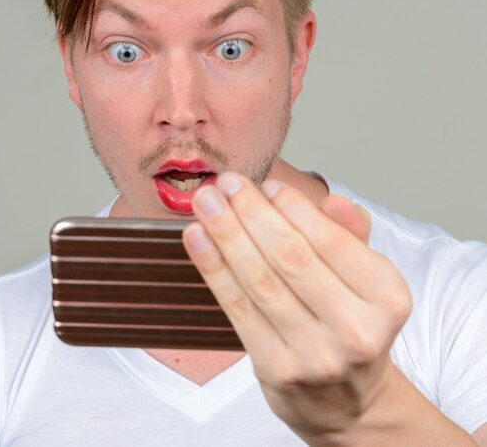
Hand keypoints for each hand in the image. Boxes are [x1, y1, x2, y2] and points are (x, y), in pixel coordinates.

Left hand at [182, 173, 411, 443]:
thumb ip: (351, 235)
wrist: (347, 402)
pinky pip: (237, 308)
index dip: (292, 207)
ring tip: (205, 202)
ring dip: (225, 233)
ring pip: (260, 280)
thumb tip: (333, 201)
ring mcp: (314, 355)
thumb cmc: (351, 323)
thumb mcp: (367, 279)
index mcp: (387, 298)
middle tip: (225, 183)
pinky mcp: (276, 369)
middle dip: (251, 212)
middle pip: (291, 257)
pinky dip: (213, 268)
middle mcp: (356, 330)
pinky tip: (197, 238)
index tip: (266, 185)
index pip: (332, 240)